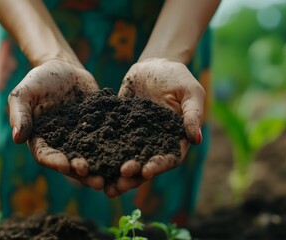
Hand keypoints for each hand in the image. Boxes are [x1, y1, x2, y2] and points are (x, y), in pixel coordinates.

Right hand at [8, 58, 103, 189]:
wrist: (65, 68)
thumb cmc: (39, 80)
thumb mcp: (24, 94)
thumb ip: (20, 114)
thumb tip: (17, 138)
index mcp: (42, 140)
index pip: (46, 155)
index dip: (54, 161)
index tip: (64, 165)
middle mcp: (63, 145)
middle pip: (71, 164)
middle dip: (83, 174)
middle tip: (96, 181)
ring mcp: (83, 140)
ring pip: (91, 158)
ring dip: (101, 170)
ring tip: (112, 177)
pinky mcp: (99, 130)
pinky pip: (107, 142)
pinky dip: (116, 151)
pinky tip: (127, 157)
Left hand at [105, 58, 204, 196]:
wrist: (153, 65)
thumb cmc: (177, 77)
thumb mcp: (190, 92)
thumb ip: (193, 114)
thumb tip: (196, 139)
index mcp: (174, 138)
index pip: (169, 158)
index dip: (158, 166)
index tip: (146, 171)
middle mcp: (154, 143)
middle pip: (145, 166)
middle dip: (133, 177)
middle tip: (119, 184)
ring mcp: (135, 138)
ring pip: (126, 160)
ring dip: (115, 174)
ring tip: (103, 185)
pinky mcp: (119, 129)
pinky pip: (110, 143)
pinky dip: (101, 154)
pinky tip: (89, 161)